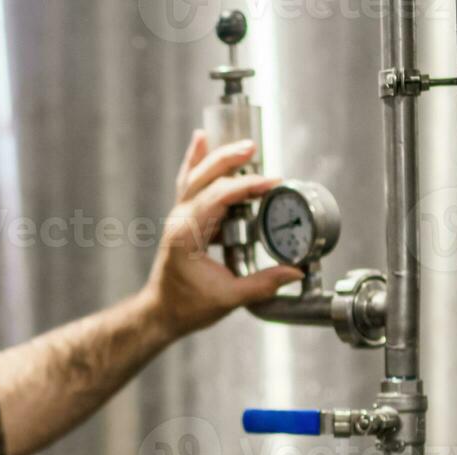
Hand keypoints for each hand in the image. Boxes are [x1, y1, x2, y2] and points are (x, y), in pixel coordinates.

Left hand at [141, 132, 303, 336]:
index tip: (272, 183)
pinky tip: (202, 140)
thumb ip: (262, 284)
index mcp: (187, 235)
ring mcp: (178, 217)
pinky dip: (196, 162)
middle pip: (203, 178)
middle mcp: (179, 220)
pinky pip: (189, 183)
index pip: (218, 197)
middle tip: (253, 148)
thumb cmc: (187, 306)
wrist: (161, 312)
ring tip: (239, 143)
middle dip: (228, 160)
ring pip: (194, 176)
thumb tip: (295, 273)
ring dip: (215, 157)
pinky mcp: (182, 219)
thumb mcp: (229, 299)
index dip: (247, 186)